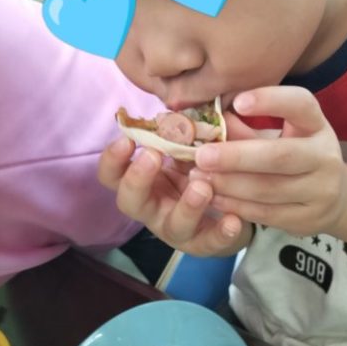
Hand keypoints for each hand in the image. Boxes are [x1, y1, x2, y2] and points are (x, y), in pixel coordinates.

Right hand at [97, 137, 252, 255]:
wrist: (234, 205)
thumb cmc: (202, 168)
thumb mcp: (193, 147)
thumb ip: (190, 129)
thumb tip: (197, 101)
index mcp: (145, 180)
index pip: (113, 174)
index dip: (112, 160)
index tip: (126, 140)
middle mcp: (154, 206)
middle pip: (129, 202)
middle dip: (137, 179)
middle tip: (153, 156)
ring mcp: (177, 228)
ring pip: (172, 226)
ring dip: (186, 206)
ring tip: (203, 188)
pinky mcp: (205, 243)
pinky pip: (210, 243)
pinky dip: (221, 232)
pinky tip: (233, 220)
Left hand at [190, 86, 346, 236]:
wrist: (333, 198)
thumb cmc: (295, 155)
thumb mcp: (278, 135)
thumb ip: (245, 129)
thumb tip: (207, 121)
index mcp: (317, 125)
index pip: (301, 104)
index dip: (270, 101)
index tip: (237, 102)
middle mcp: (325, 156)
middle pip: (280, 156)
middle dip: (236, 156)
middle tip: (201, 155)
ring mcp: (321, 191)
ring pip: (268, 189)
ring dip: (229, 183)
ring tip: (199, 177)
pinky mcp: (308, 219)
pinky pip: (266, 213)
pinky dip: (235, 205)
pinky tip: (213, 197)